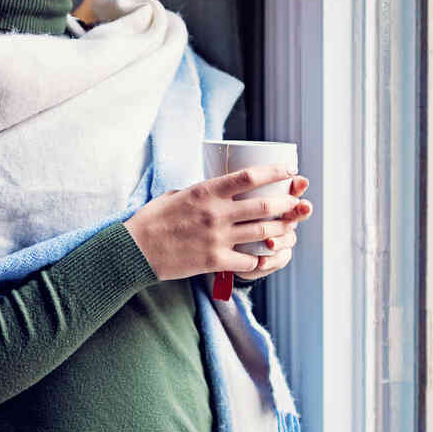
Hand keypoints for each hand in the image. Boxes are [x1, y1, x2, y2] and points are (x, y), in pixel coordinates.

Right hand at [123, 167, 314, 281]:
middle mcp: (216, 214)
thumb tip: (223, 189)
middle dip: (287, 204)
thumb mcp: (178, 194)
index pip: (250, 176)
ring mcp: (217, 239)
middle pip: (265, 206)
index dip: (276, 172)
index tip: (290, 170)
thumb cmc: (154, 219)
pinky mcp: (215, 261)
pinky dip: (262, 259)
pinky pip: (249, 261)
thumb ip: (204, 192)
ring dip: (282, 230)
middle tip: (296, 203)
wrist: (135, 250)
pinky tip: (267, 255)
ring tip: (289, 228)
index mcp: (207, 191)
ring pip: (263, 233)